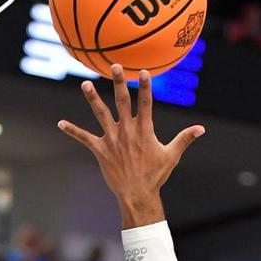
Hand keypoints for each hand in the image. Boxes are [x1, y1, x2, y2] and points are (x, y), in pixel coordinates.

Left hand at [58, 66, 204, 227]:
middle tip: (114, 66)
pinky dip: (72, 131)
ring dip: (92, 99)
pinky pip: (84, 138)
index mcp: (144, 131)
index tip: (143, 71)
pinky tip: (60, 124)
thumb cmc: (155, 176)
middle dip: (119, 83)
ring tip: (85, 84)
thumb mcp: (171, 156)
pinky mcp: (100, 150)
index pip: (146, 104)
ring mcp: (112, 140)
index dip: (145, 87)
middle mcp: (127, 132)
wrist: (138, 195)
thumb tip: (201, 129)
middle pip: (122, 102)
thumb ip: (185, 139)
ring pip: (101, 114)